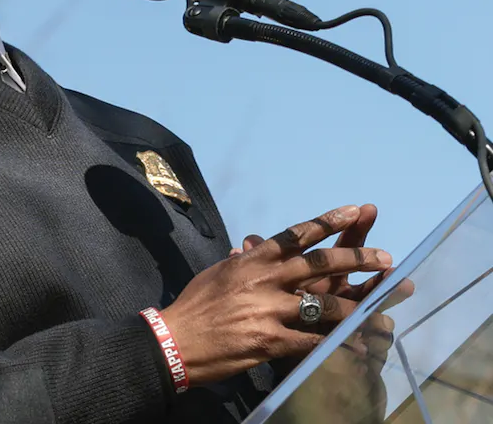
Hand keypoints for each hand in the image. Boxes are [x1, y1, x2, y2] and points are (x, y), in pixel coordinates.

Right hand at [161, 205, 392, 386]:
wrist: (174, 341)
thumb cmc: (193, 307)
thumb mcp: (218, 274)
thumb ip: (243, 262)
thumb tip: (253, 248)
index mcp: (251, 261)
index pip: (295, 235)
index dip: (327, 221)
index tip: (353, 211)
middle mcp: (263, 280)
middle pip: (319, 264)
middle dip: (356, 259)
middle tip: (385, 257)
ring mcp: (268, 310)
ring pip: (324, 306)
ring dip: (355, 308)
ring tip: (378, 309)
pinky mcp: (270, 341)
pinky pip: (313, 342)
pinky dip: (337, 346)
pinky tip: (357, 347)